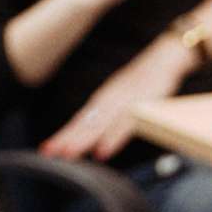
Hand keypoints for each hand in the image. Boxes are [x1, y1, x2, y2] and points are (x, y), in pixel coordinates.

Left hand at [40, 34, 195, 160]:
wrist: (164, 58)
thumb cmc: (142, 83)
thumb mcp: (122, 100)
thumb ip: (107, 117)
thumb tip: (90, 133)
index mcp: (103, 102)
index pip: (80, 121)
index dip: (63, 135)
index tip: (46, 150)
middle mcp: (108, 101)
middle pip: (85, 123)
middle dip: (67, 139)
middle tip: (50, 152)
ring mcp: (123, 102)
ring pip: (100, 124)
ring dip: (83, 140)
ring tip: (69, 153)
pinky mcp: (141, 104)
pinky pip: (125, 124)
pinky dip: (112, 137)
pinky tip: (103, 151)